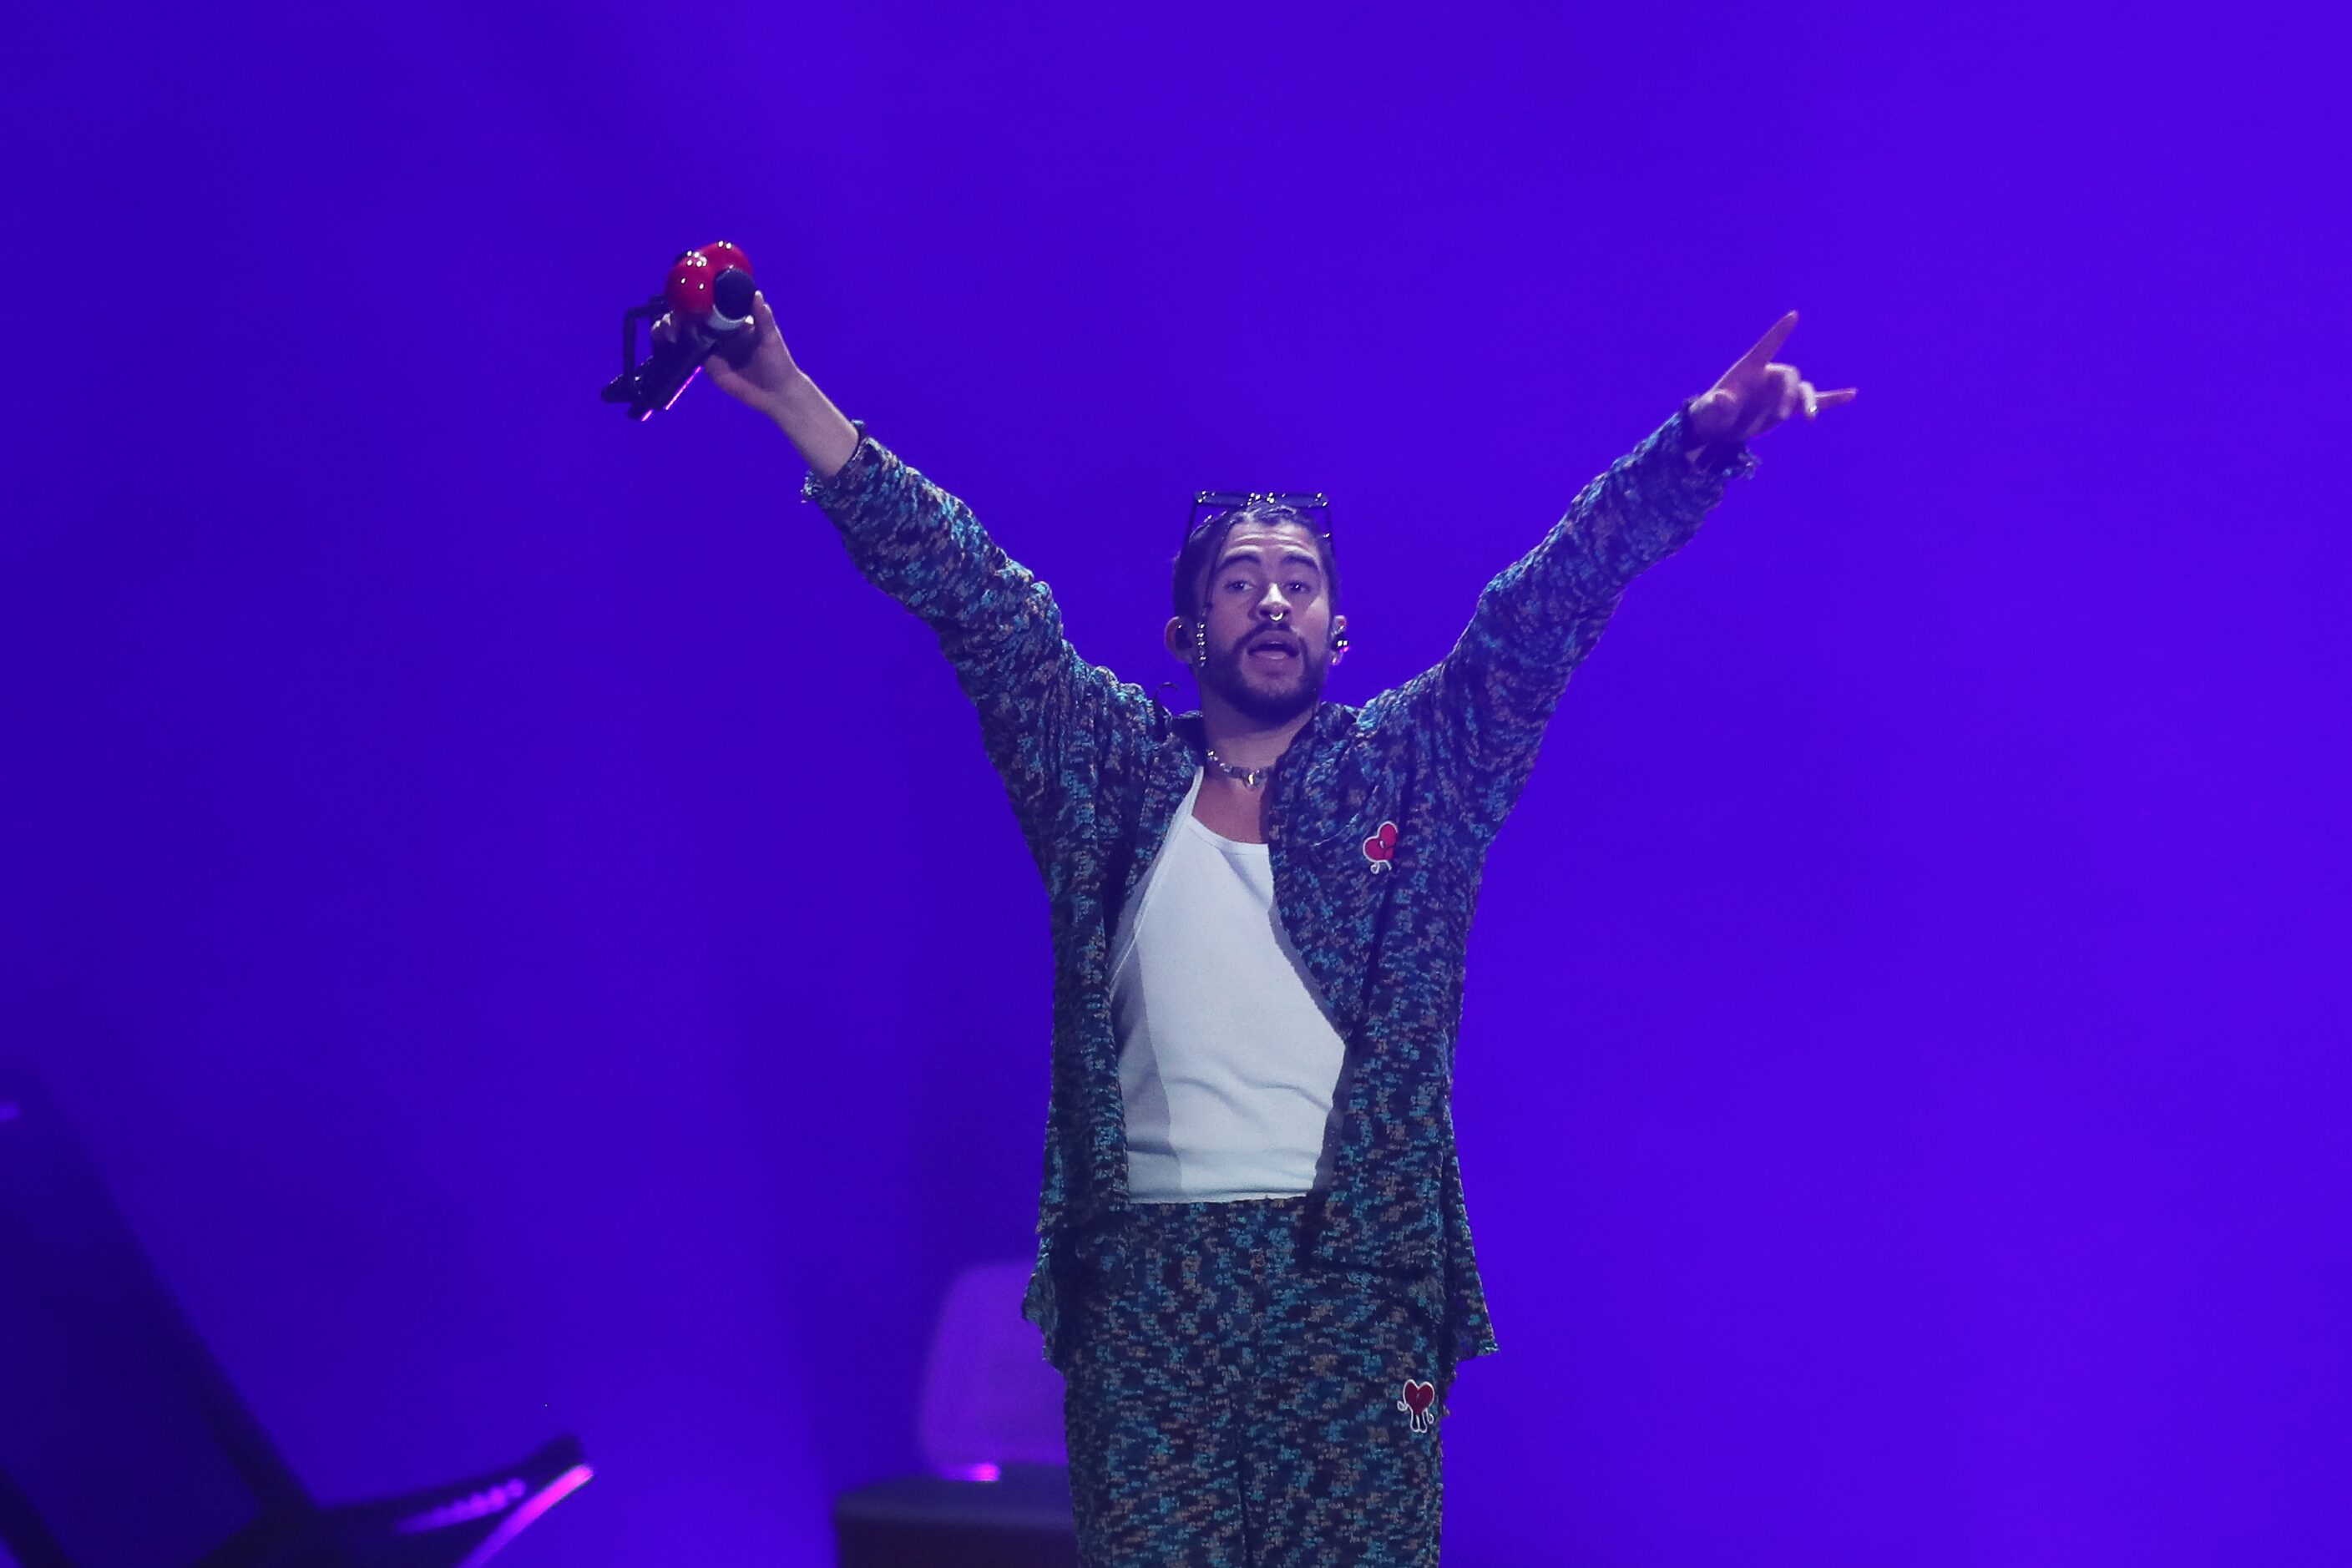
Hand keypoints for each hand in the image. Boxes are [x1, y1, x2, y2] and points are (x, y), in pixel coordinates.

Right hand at [652, 290, 803, 417]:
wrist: (775, 393)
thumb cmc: (777, 362)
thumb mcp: (770, 337)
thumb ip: (763, 317)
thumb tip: (757, 294)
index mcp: (731, 318)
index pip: (707, 302)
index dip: (692, 298)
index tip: (684, 299)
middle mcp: (717, 329)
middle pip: (688, 314)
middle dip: (674, 313)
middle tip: (674, 322)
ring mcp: (708, 346)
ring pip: (681, 330)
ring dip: (667, 326)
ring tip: (668, 332)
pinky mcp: (703, 363)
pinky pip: (683, 352)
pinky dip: (670, 346)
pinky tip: (667, 343)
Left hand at [1686, 311, 1855, 451]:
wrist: (1719, 430)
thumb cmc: (1710, 415)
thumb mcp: (1709, 412)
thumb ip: (1716, 405)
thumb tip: (1723, 400)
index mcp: (1750, 368)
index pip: (1767, 346)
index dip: (1780, 332)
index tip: (1793, 316)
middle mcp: (1769, 376)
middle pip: (1790, 376)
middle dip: (1790, 395)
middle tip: (1783, 417)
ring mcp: (1781, 391)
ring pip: (1803, 389)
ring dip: (1809, 402)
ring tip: (1809, 418)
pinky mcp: (1789, 406)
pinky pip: (1815, 400)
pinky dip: (1832, 399)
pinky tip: (1852, 395)